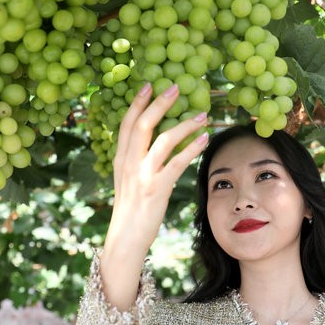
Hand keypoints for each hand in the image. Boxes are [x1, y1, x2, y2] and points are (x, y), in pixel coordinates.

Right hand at [99, 83, 208, 308]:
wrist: (125, 239)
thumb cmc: (130, 211)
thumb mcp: (127, 182)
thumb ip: (135, 161)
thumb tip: (152, 144)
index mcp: (120, 159)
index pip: (126, 124)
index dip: (137, 103)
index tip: (148, 84)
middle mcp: (128, 164)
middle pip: (142, 125)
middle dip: (160, 104)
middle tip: (176, 87)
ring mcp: (142, 176)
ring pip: (163, 141)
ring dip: (184, 125)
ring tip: (202, 115)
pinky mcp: (157, 189)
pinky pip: (177, 163)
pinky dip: (192, 148)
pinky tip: (204, 140)